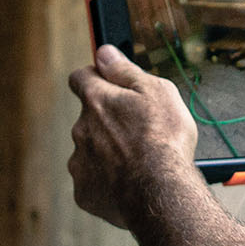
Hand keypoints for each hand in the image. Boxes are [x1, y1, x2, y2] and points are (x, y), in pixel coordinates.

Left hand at [69, 44, 201, 230]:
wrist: (161, 193)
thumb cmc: (164, 141)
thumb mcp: (156, 91)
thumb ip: (125, 70)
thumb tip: (104, 52)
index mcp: (96, 100)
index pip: (81, 78)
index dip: (95, 78)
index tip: (109, 84)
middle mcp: (81, 129)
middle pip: (89, 119)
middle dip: (108, 122)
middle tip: (139, 133)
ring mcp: (80, 162)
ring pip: (91, 151)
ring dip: (108, 153)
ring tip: (139, 162)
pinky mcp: (85, 192)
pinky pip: (94, 181)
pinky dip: (108, 181)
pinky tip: (131, 183)